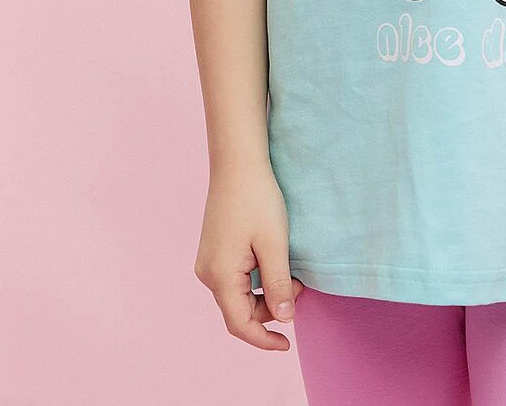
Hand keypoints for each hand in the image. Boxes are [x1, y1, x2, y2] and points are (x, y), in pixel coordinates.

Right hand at [193, 163, 305, 351]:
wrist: (237, 162)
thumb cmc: (257, 199)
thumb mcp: (274, 244)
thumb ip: (278, 285)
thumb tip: (284, 319)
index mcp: (220, 276)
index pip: (241, 325)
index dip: (264, 339)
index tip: (288, 344)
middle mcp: (207, 273)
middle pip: (240, 311)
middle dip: (271, 309)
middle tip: (298, 287)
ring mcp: (208, 261)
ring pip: (239, 295)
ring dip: (265, 293)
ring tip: (290, 273)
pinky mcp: (214, 250)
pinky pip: (235, 278)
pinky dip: (257, 280)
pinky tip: (274, 263)